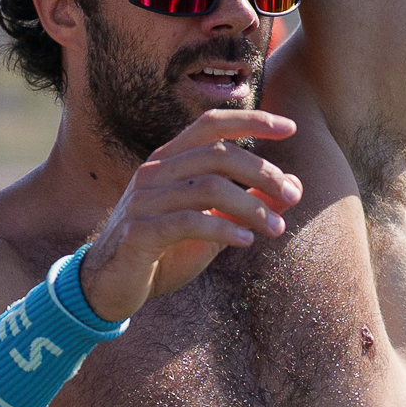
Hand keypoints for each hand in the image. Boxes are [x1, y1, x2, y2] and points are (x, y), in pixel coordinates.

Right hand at [75, 108, 300, 323]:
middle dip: (262, 172)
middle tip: (292, 196)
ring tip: (277, 228)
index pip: (210, 126)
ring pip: (207, 187)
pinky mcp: (137, 232)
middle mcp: (154, 172)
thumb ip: (247, 203)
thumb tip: (295, 187)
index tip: (290, 127)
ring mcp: (142, 201)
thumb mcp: (212, 224)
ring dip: (251, 206)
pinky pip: (188, 222)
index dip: (251, 121)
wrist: (110, 286)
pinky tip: (245, 241)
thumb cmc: (164, 250)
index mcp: (169, 161)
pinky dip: (223, 229)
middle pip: (216, 154)